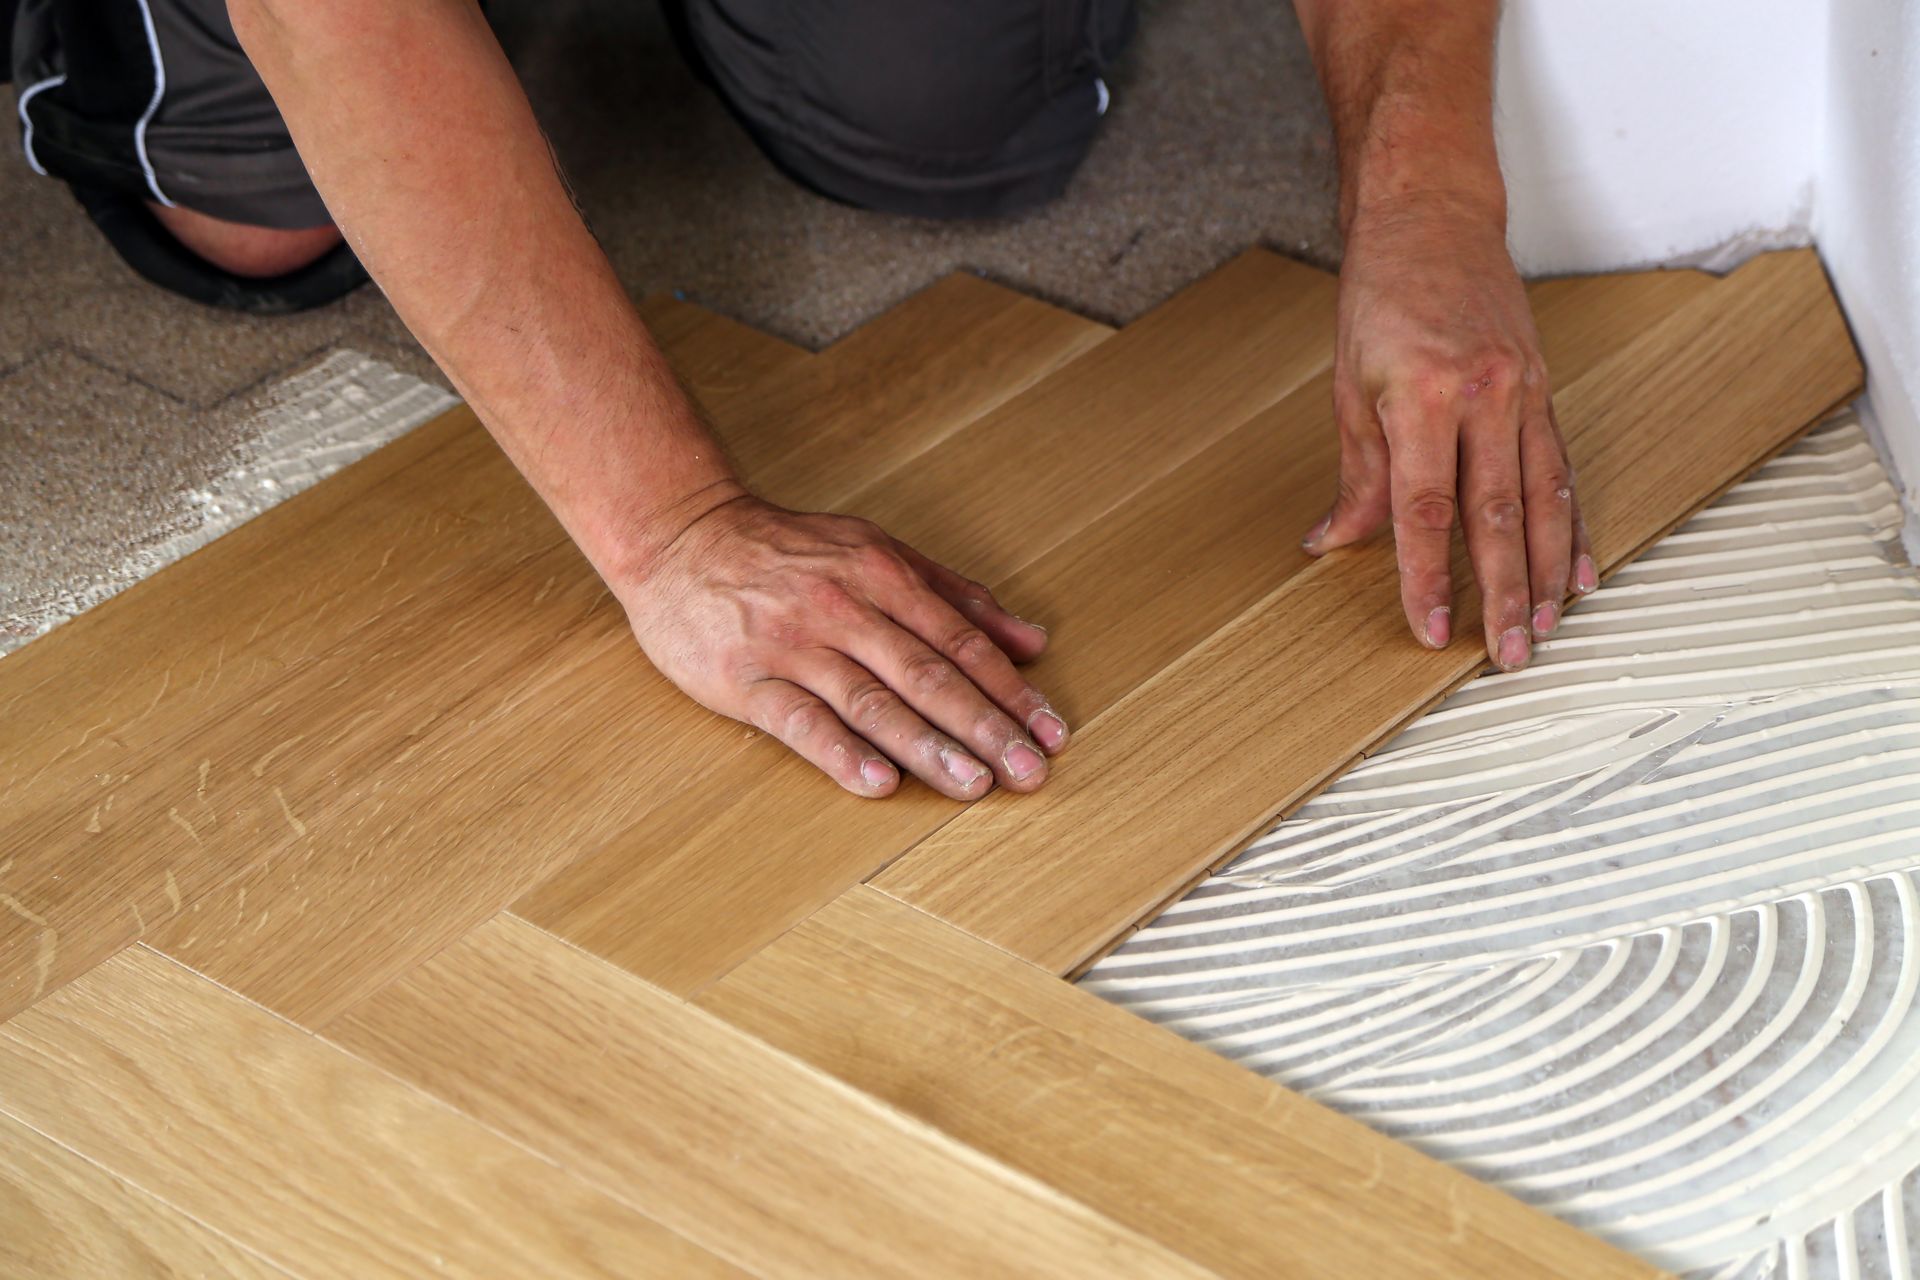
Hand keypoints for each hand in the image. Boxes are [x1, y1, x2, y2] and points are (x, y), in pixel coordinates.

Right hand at [614, 493, 1066, 797]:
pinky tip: (878, 784)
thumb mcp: (878, 552)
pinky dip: (840, 754)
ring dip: (928, 747)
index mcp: (882, 575)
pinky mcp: (744, 679)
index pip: (960, 641)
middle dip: (985, 727)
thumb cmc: (788, 551)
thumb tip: (1033, 640)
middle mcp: (843, 608)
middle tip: (1030, 772)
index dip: (1010, 690)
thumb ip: (958, 596)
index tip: (1051, 732)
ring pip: (871, 702)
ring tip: (974, 786)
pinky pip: (799, 721)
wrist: (681, 536)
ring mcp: (793, 645)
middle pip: (927, 675)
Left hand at [1302, 195, 1595, 669]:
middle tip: (1509, 656)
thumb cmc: (1382, 296)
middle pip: (1496, 516)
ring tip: (1547, 628)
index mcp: (1424, 395)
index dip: (1427, 577)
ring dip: (1546, 574)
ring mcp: (1522, 394)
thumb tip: (1332, 542)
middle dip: (1503, 594)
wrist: (1433, 218)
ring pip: (1542, 500)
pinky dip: (1572, 527)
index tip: (1429, 630)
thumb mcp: (1349, 385)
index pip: (1426, 509)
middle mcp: (1484, 397)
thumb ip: (1355, 474)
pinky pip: (1561, 471)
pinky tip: (1578, 572)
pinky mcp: (1542, 392)